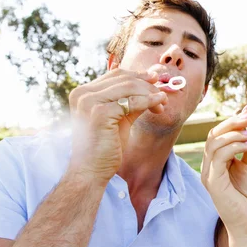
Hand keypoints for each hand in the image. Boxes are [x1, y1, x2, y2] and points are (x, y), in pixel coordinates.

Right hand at [67, 69, 167, 185]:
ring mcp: (89, 102)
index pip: (116, 75)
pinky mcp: (99, 113)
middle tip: (163, 95)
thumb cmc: (105, 146)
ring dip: (150, 93)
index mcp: (83, 92)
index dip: (138, 75)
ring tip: (163, 103)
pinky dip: (149, 101)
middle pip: (124, 79)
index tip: (156, 79)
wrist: (92, 171)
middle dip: (147, 85)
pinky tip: (159, 105)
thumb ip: (131, 100)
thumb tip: (153, 84)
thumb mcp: (119, 117)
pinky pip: (132, 102)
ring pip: (129, 87)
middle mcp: (82, 93)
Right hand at [201, 104, 246, 239]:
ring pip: (214, 142)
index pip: (220, 133)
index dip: (234, 120)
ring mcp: (209, 173)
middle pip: (214, 134)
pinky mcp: (212, 182)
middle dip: (233, 122)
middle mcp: (209, 165)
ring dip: (235, 133)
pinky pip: (218, 156)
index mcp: (217, 160)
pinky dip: (234, 146)